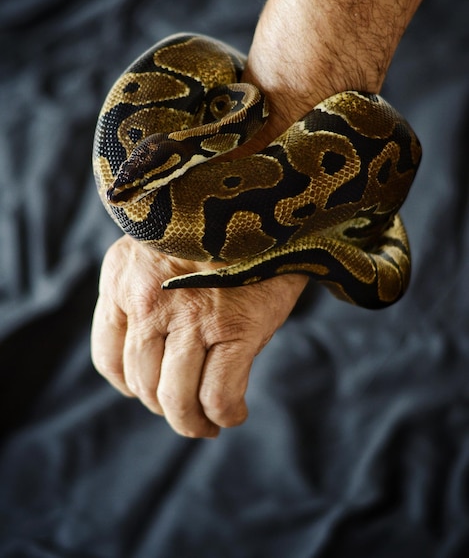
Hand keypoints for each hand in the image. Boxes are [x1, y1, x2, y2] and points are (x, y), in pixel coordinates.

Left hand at [91, 235, 306, 437]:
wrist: (266, 197)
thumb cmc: (215, 230)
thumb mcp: (161, 248)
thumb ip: (146, 290)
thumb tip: (156, 355)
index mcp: (121, 277)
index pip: (108, 357)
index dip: (130, 386)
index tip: (150, 392)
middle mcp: (148, 299)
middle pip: (143, 384)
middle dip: (165, 409)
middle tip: (187, 415)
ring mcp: (190, 315)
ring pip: (177, 398)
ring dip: (192, 423)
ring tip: (207, 425)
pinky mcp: (235, 327)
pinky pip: (219, 395)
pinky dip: (226, 414)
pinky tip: (234, 414)